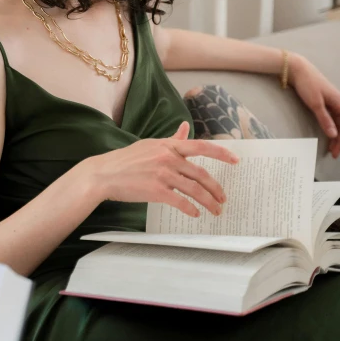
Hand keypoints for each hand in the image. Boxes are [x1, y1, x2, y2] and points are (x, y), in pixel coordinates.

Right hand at [80, 121, 238, 217]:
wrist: (104, 174)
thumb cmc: (126, 160)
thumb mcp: (150, 144)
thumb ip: (172, 139)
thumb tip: (186, 127)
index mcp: (168, 145)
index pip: (201, 146)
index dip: (221, 153)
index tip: (236, 160)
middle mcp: (168, 157)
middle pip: (201, 173)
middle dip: (216, 188)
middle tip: (224, 199)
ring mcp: (163, 174)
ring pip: (195, 189)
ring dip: (209, 202)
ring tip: (216, 210)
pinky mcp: (156, 190)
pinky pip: (180, 201)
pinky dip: (191, 209)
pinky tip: (195, 214)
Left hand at [288, 54, 339, 157]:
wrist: (296, 69)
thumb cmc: (307, 84)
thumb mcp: (315, 103)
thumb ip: (325, 119)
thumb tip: (334, 135)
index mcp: (339, 103)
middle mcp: (337, 103)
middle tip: (334, 154)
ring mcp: (330, 102)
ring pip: (336, 122)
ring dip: (334, 135)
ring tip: (330, 149)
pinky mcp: (322, 101)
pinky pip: (330, 118)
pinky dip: (329, 127)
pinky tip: (326, 134)